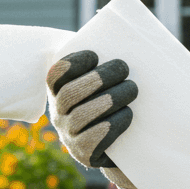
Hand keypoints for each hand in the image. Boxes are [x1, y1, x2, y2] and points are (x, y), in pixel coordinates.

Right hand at [46, 51, 137, 188]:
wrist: (122, 145)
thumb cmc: (114, 102)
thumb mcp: (104, 81)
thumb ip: (104, 61)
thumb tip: (122, 34)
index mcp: (60, 92)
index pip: (57, 75)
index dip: (73, 63)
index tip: (96, 55)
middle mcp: (59, 113)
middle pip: (70, 93)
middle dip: (98, 78)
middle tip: (124, 68)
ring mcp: (69, 135)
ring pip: (82, 115)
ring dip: (109, 99)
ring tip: (132, 89)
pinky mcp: (83, 154)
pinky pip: (93, 139)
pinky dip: (112, 124)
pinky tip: (128, 113)